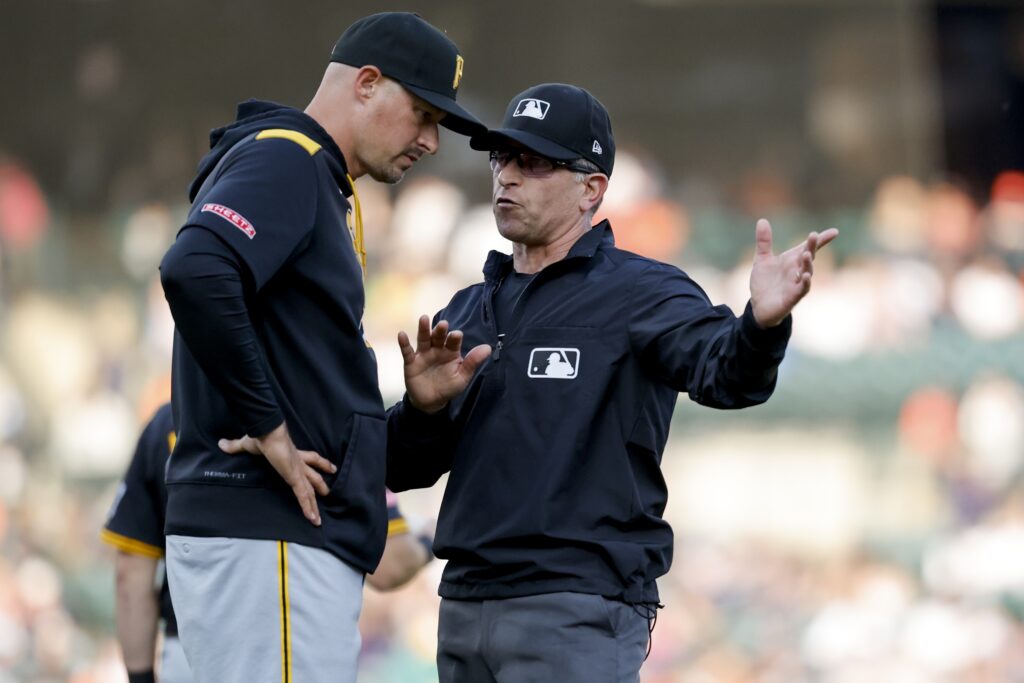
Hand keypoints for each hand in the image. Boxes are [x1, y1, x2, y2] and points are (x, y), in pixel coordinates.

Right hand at [218, 422, 336, 525]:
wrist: (267, 432)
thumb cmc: (260, 436)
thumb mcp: (246, 443)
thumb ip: (235, 446)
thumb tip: (222, 444)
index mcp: (292, 454)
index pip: (310, 458)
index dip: (320, 463)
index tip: (329, 467)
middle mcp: (298, 463)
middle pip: (313, 475)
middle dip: (320, 483)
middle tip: (327, 492)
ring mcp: (298, 471)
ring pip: (309, 490)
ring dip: (314, 504)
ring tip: (318, 518)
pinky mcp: (294, 477)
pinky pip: (303, 496)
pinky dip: (308, 508)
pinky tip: (313, 518)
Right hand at [398, 316, 491, 413]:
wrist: (431, 401)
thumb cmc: (449, 387)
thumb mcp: (462, 377)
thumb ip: (473, 362)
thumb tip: (488, 348)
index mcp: (451, 352)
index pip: (453, 342)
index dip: (454, 338)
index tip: (457, 335)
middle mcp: (437, 349)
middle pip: (438, 337)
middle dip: (440, 331)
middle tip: (443, 324)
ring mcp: (423, 354)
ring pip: (423, 339)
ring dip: (423, 329)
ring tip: (424, 319)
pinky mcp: (411, 362)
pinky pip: (407, 352)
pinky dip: (404, 343)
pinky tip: (402, 334)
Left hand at [749, 218, 837, 327]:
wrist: (759, 307)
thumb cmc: (765, 283)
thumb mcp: (762, 259)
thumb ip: (764, 242)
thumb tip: (762, 220)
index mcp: (792, 260)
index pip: (808, 248)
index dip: (821, 240)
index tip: (834, 232)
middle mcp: (797, 271)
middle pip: (808, 257)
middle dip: (812, 247)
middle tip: (814, 235)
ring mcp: (796, 284)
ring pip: (807, 272)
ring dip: (808, 264)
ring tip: (806, 254)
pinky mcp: (792, 298)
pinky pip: (801, 290)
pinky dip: (805, 283)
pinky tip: (806, 276)